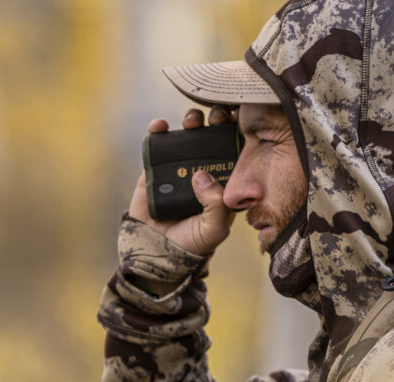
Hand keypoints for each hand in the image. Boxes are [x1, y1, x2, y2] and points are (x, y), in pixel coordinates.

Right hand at [127, 106, 237, 256]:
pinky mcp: (154, 169)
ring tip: (192, 120)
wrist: (154, 253)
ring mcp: (178, 167)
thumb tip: (201, 176)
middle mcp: (202, 169)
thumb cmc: (190, 244)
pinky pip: (157, 144)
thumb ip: (216, 205)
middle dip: (216, 120)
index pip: (233, 149)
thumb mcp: (214, 229)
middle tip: (217, 116)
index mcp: (222, 180)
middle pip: (212, 136)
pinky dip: (158, 130)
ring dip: (191, 120)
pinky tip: (161, 126)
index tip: (239, 118)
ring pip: (188, 135)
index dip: (237, 132)